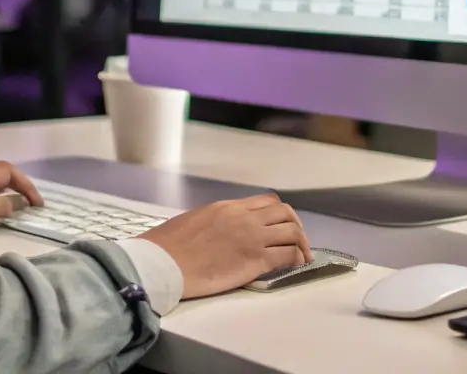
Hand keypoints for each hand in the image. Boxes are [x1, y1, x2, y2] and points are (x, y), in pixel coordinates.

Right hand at [139, 194, 310, 298]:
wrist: (164, 262)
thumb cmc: (169, 245)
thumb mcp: (195, 220)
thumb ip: (214, 221)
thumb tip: (219, 230)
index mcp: (228, 207)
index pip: (267, 201)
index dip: (279, 213)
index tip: (281, 225)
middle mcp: (244, 217)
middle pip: (285, 212)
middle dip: (296, 225)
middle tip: (297, 241)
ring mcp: (251, 237)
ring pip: (292, 231)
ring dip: (301, 243)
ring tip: (303, 256)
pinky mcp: (255, 259)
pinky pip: (288, 254)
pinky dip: (297, 259)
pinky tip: (296, 265)